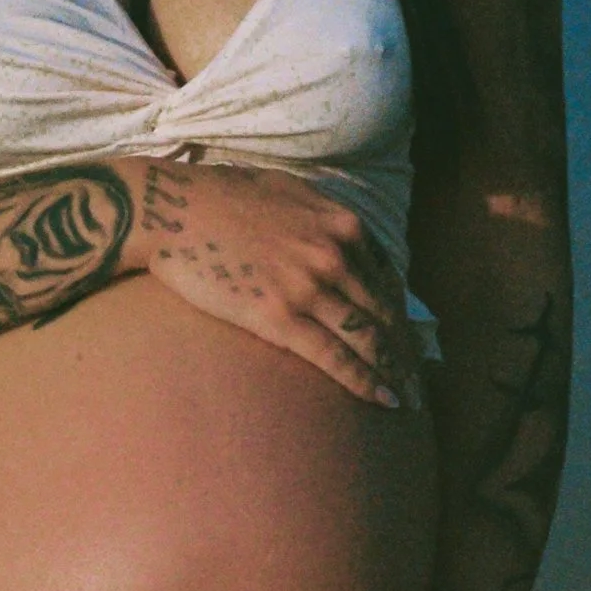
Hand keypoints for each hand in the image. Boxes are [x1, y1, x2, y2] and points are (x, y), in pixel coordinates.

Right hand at [135, 150, 420, 407]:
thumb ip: (320, 215)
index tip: (409, 341)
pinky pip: (334, 356)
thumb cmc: (219, 196)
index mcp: (342, 223)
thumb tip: (336, 233)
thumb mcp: (287, 190)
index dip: (402, 315)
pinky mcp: (279, 317)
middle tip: (419, 381)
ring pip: (368, 337)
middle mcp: (335, 254)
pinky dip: (364, 381)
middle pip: (385, 313)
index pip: (388, 278)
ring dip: (393, 373)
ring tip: (408, 399)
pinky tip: (382, 400)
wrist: (172, 209)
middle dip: (406, 352)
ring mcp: (309, 287)